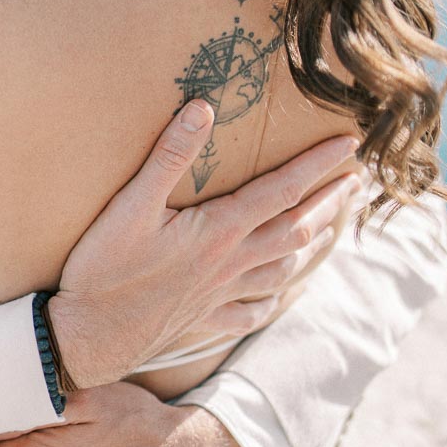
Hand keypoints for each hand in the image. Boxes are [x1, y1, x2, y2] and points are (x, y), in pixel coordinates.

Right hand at [49, 101, 359, 387]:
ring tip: (327, 229)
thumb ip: (170, 156)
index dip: (318, 165)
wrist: (88, 338)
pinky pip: (252, 312)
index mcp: (220, 231)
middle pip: (296, 230)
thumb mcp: (132, 204)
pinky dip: (272, 299)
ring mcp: (220, 296)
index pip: (282, 190)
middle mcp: (230, 264)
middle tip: (358, 185)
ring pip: (282, 270)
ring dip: (310, 246)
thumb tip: (203, 108)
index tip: (350, 144)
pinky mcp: (203, 320)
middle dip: (330, 204)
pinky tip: (276, 294)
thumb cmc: (106, 268)